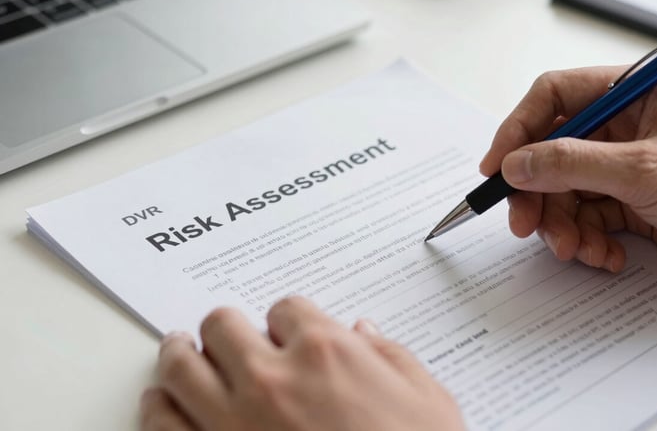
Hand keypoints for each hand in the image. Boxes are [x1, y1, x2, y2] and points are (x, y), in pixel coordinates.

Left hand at [140, 297, 464, 430]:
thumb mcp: (428, 401)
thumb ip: (390, 357)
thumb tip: (364, 334)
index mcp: (325, 352)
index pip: (285, 308)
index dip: (285, 319)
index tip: (285, 330)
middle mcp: (272, 379)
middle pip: (222, 325)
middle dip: (226, 327)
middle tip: (226, 334)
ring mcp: (234, 422)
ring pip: (181, 367)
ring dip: (179, 355)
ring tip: (178, 351)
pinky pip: (163, 424)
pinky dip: (157, 407)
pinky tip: (160, 401)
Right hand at [480, 66, 656, 284]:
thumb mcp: (643, 170)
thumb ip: (571, 164)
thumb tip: (515, 164)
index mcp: (632, 93)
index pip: (555, 98)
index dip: (518, 130)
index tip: (496, 168)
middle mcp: (625, 127)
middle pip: (552, 153)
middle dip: (538, 194)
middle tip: (525, 225)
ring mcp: (626, 168)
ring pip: (565, 192)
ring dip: (563, 226)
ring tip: (576, 250)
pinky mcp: (632, 205)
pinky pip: (588, 220)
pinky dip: (589, 242)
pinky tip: (607, 257)